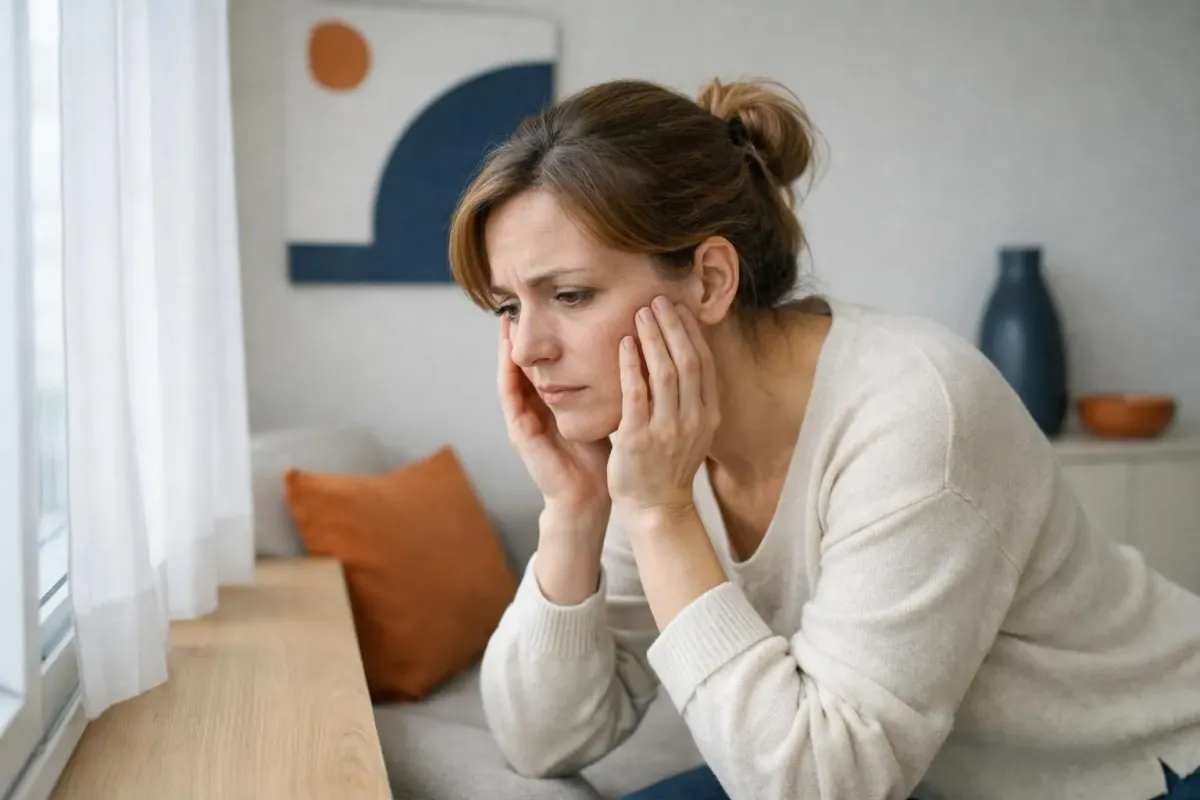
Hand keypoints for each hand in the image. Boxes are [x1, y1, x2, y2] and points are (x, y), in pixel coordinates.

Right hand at [497, 316, 610, 517]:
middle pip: (524, 366)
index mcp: (553, 404)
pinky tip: (508, 353)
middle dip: (521, 338)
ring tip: (507, 321)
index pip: (544, 364)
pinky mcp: (519, 432)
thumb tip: (627, 356)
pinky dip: (507, 373)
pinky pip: (509, 396)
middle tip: (519, 306)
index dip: (543, 339)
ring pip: (511, 376)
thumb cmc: (599, 457)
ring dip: (507, 350)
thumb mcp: (601, 413)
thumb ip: (604, 388)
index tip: (547, 310)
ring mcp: (523, 420)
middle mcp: (534, 409)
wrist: (588, 496)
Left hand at [608, 297, 719, 519]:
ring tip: (642, 313)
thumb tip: (682, 355)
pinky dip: (632, 365)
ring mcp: (668, 430)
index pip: (705, 362)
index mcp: (708, 414)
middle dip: (674, 326)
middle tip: (658, 300)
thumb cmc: (667, 464)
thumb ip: (690, 396)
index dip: (692, 332)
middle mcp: (693, 420)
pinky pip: (637, 393)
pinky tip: (625, 344)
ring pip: (667, 372)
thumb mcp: (690, 429)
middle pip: (689, 361)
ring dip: (654, 338)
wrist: (655, 506)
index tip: (679, 308)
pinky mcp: (639, 438)